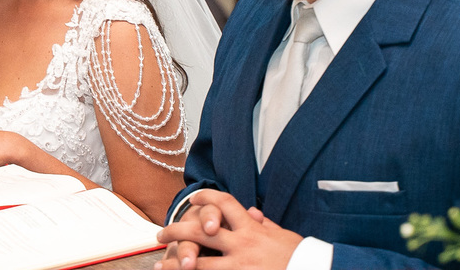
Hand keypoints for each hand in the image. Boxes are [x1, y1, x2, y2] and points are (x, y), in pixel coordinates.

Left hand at [156, 190, 292, 269]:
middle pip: (200, 232)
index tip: (193, 198)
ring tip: (162, 265)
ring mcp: (240, 267)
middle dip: (176, 230)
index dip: (206, 198)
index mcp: (252, 229)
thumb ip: (264, 224)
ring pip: (199, 263)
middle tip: (161, 232)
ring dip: (177, 263)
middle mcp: (242, 245)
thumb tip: (253, 213)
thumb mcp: (281, 235)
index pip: (224, 204)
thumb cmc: (299, 256)